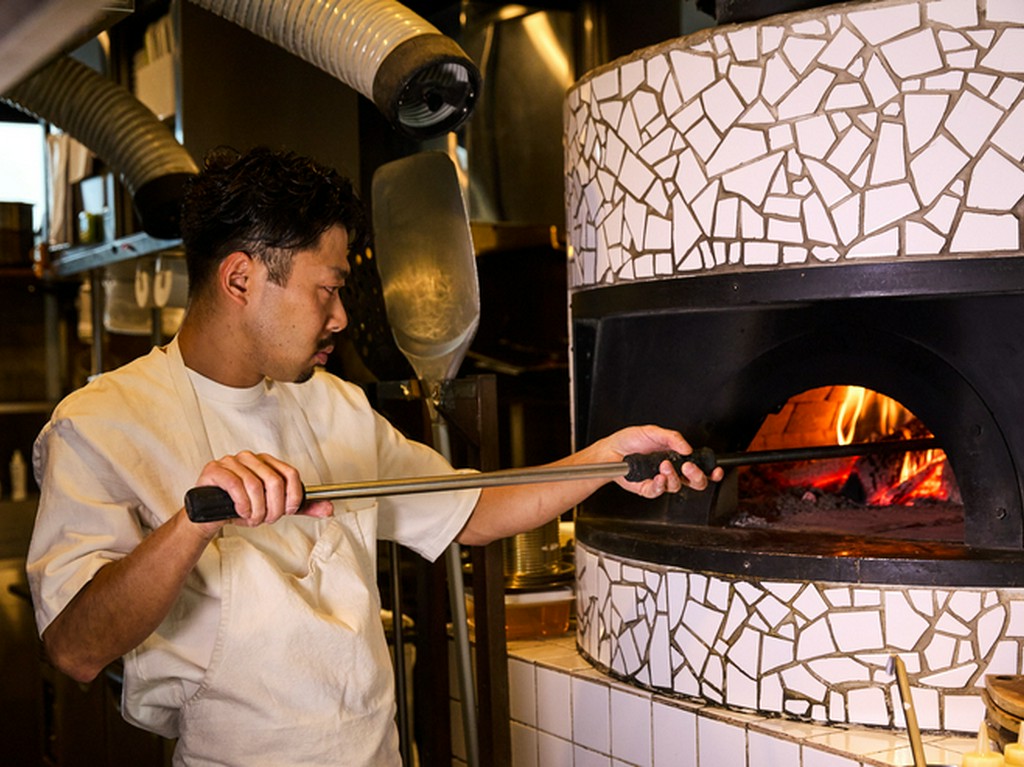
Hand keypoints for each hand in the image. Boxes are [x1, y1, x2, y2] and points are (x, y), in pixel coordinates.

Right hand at [190, 451, 332, 528]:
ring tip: (253, 519)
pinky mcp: (215, 469)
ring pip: (255, 485)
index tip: (287, 511)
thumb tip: (328, 508)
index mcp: (267, 462)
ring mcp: (231, 461)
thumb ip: (300, 507)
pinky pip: (235, 485)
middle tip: (267, 520)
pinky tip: (241, 513)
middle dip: (274, 508)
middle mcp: (251, 458)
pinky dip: (242, 505)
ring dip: (257, 510)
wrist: (211, 517)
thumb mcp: (275, 507)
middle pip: (274, 481)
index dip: (293, 496)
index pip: (291, 474)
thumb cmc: (243, 508)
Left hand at [603, 425, 723, 497]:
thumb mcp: (653, 432)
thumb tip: (688, 448)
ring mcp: (660, 481)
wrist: (611, 449)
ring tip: (663, 465)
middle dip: (697, 476)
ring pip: (676, 486)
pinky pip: (659, 491)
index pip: (699, 467)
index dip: (711, 471)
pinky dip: (660, 484)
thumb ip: (673, 438)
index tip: (716, 469)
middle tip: (688, 467)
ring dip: (673, 476)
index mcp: (676, 457)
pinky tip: (657, 476)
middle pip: (694, 482)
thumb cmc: (630, 440)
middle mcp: (671, 471)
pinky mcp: (648, 488)